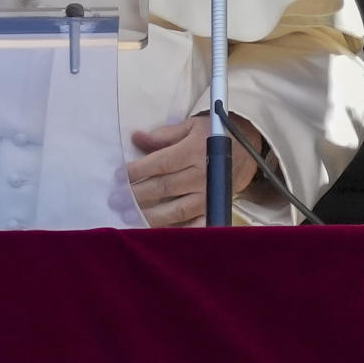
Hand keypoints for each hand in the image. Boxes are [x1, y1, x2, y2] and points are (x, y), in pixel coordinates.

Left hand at [109, 114, 261, 227]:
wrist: (247, 148)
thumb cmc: (213, 134)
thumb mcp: (190, 126)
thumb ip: (163, 134)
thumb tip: (136, 137)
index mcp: (193, 151)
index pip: (160, 163)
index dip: (138, 170)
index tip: (119, 175)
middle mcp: (201, 175)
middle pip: (164, 188)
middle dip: (137, 194)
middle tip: (116, 200)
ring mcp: (208, 195)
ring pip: (176, 210)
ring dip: (151, 215)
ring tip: (129, 217)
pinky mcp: (214, 207)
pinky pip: (197, 224)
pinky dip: (181, 232)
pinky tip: (162, 236)